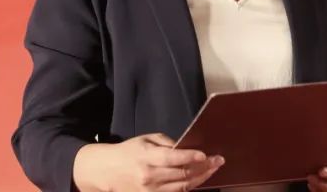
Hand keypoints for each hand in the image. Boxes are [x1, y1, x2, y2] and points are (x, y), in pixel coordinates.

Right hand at [73, 133, 224, 191]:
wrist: (108, 171)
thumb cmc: (129, 151)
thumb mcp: (146, 140)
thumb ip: (167, 143)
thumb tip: (187, 147)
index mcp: (148, 157)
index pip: (173, 158)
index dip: (191, 157)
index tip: (206, 155)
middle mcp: (150, 176)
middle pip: (182, 174)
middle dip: (203, 167)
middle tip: (218, 160)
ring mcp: (151, 190)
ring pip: (183, 186)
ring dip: (201, 178)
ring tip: (213, 169)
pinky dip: (190, 187)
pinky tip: (200, 179)